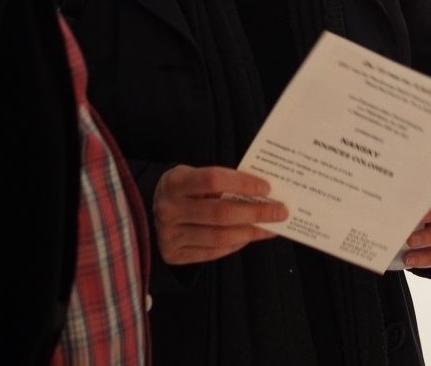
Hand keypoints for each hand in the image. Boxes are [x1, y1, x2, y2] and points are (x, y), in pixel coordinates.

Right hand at [152, 164, 287, 265]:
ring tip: (270, 227)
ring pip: (219, 237)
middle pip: (220, 213)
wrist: (150, 209)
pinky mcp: (173, 254)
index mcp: (175, 182)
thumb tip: (262, 192)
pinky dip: (234, 245)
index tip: (267, 187)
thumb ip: (221, 182)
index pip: (214, 180)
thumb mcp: (194, 176)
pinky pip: (212, 252)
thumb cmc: (183, 189)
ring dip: (250, 232)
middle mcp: (169, 209)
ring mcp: (169, 235)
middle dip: (255, 212)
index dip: (242, 183)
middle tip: (280, 212)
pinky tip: (249, 237)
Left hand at [400, 185, 430, 269]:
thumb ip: (403, 190)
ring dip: (426, 247)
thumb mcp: (407, 187)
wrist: (407, 202)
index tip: (418, 213)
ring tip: (407, 252)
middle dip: (429, 234)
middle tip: (408, 237)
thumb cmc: (408, 191)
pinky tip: (408, 259)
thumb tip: (386, 192)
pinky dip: (425, 260)